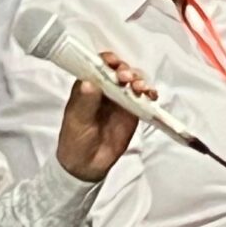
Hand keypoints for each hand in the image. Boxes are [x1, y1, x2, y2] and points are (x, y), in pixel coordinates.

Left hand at [56, 53, 154, 181]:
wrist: (87, 166)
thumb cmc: (75, 141)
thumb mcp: (76, 121)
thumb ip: (85, 102)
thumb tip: (90, 83)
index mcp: (87, 87)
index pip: (98, 65)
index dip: (107, 60)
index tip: (113, 63)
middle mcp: (105, 89)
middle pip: (119, 70)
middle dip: (126, 70)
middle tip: (127, 78)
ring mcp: (120, 99)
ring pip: (133, 81)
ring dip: (139, 80)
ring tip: (140, 88)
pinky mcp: (133, 111)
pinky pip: (144, 97)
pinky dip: (149, 93)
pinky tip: (150, 95)